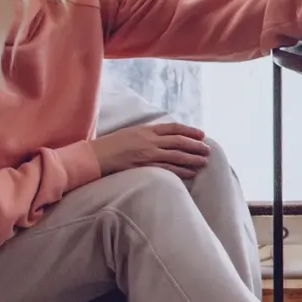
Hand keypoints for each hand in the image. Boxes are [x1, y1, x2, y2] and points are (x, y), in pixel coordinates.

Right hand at [91, 121, 211, 179]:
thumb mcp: (129, 134)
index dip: (189, 131)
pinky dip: (180, 171)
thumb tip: (161, 139)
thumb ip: (146, 136)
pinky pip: (166, 169)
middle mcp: (149, 140)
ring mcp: (147, 154)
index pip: (173, 128)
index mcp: (146, 130)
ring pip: (176, 155)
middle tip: (208, 150)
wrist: (93, 156)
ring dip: (192, 159)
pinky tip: (190, 173)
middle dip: (195, 145)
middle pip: (179, 141)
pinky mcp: (143, 167)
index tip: (202, 134)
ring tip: (204, 162)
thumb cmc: (109, 146)